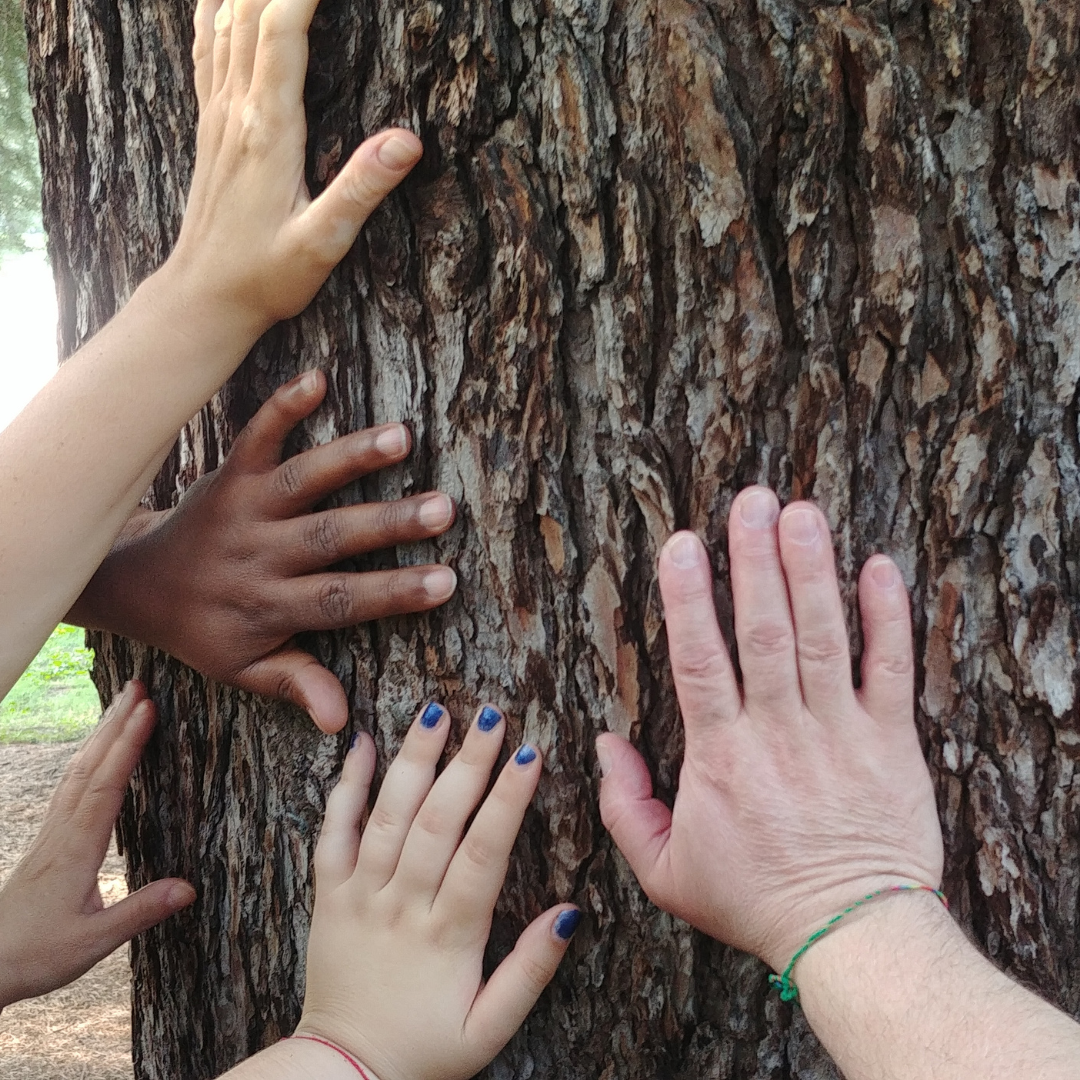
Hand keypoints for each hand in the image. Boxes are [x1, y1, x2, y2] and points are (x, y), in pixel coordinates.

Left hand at [0, 683, 194, 1008]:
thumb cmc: (34, 955)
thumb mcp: (91, 942)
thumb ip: (140, 912)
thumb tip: (188, 888)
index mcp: (77, 849)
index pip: (107, 785)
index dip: (129, 744)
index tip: (149, 708)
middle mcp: (63, 832)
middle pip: (90, 765)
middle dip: (115, 722)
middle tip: (139, 684)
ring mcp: (52, 834)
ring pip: (77, 770)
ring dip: (101, 733)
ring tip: (122, 703)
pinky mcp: (49, 841)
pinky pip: (70, 785)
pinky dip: (88, 756)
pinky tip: (96, 750)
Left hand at [68, 371, 457, 734]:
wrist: (134, 584)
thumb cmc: (203, 628)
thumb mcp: (242, 668)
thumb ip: (293, 684)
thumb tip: (341, 720)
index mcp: (268, 605)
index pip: (339, 600)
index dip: (393, 592)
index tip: (445, 581)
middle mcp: (259, 554)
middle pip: (329, 537)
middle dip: (388, 522)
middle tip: (443, 509)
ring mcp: (244, 509)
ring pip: (300, 481)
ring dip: (349, 458)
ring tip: (401, 437)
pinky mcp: (229, 473)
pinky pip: (255, 436)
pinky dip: (283, 407)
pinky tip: (319, 379)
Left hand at [164, 0, 421, 334]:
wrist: (204, 296)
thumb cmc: (265, 276)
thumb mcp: (323, 243)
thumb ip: (361, 190)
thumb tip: (408, 141)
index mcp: (268, 129)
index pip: (282, 27)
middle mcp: (236, 110)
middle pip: (248, 9)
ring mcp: (216, 115)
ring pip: (221, 19)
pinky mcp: (209, 127)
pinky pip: (206, 48)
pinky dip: (216, 11)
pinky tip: (223, 0)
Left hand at [297, 703, 579, 1079]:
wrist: (340, 1075)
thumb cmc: (423, 1052)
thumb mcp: (489, 1029)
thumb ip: (530, 971)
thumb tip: (568, 913)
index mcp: (448, 936)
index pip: (483, 853)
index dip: (507, 800)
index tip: (529, 753)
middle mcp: (403, 905)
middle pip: (438, 822)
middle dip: (468, 763)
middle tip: (491, 715)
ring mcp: (360, 896)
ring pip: (387, 816)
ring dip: (413, 760)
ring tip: (435, 712)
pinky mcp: (328, 896)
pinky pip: (332, 833)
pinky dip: (346, 787)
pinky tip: (362, 746)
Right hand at [597, 486, 943, 973]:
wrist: (851, 937)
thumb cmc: (754, 900)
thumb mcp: (664, 871)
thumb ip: (623, 806)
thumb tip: (604, 743)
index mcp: (721, 757)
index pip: (700, 662)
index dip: (690, 598)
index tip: (683, 545)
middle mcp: (779, 733)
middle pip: (764, 632)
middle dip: (754, 561)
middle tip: (749, 501)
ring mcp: (838, 733)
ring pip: (822, 638)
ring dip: (810, 571)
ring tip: (800, 512)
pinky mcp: (890, 742)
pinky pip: (889, 670)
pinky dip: (885, 617)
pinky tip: (877, 566)